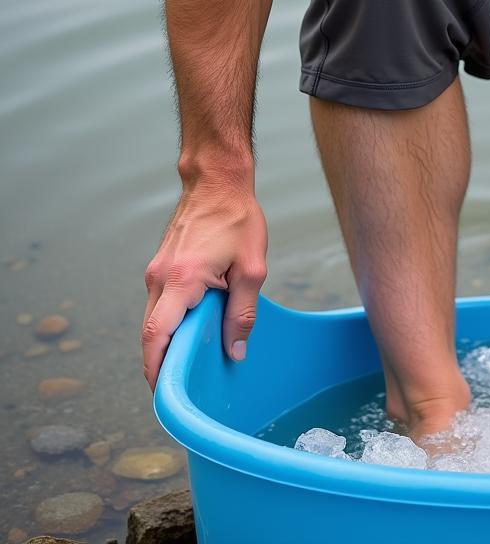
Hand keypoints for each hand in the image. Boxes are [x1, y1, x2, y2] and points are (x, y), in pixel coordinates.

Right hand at [141, 184, 267, 391]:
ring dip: (168, 343)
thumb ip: (242, 312)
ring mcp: (157, 271)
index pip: (156, 335)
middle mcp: (160, 277)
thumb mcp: (251, 268)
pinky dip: (172, 323)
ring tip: (192, 364)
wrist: (217, 181)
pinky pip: (161, 304)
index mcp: (181, 280)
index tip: (165, 394)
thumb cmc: (238, 218)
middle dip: (162, 363)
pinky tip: (194, 331)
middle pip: (151, 333)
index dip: (156, 369)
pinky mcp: (162, 266)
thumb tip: (234, 351)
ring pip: (155, 319)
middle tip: (184, 388)